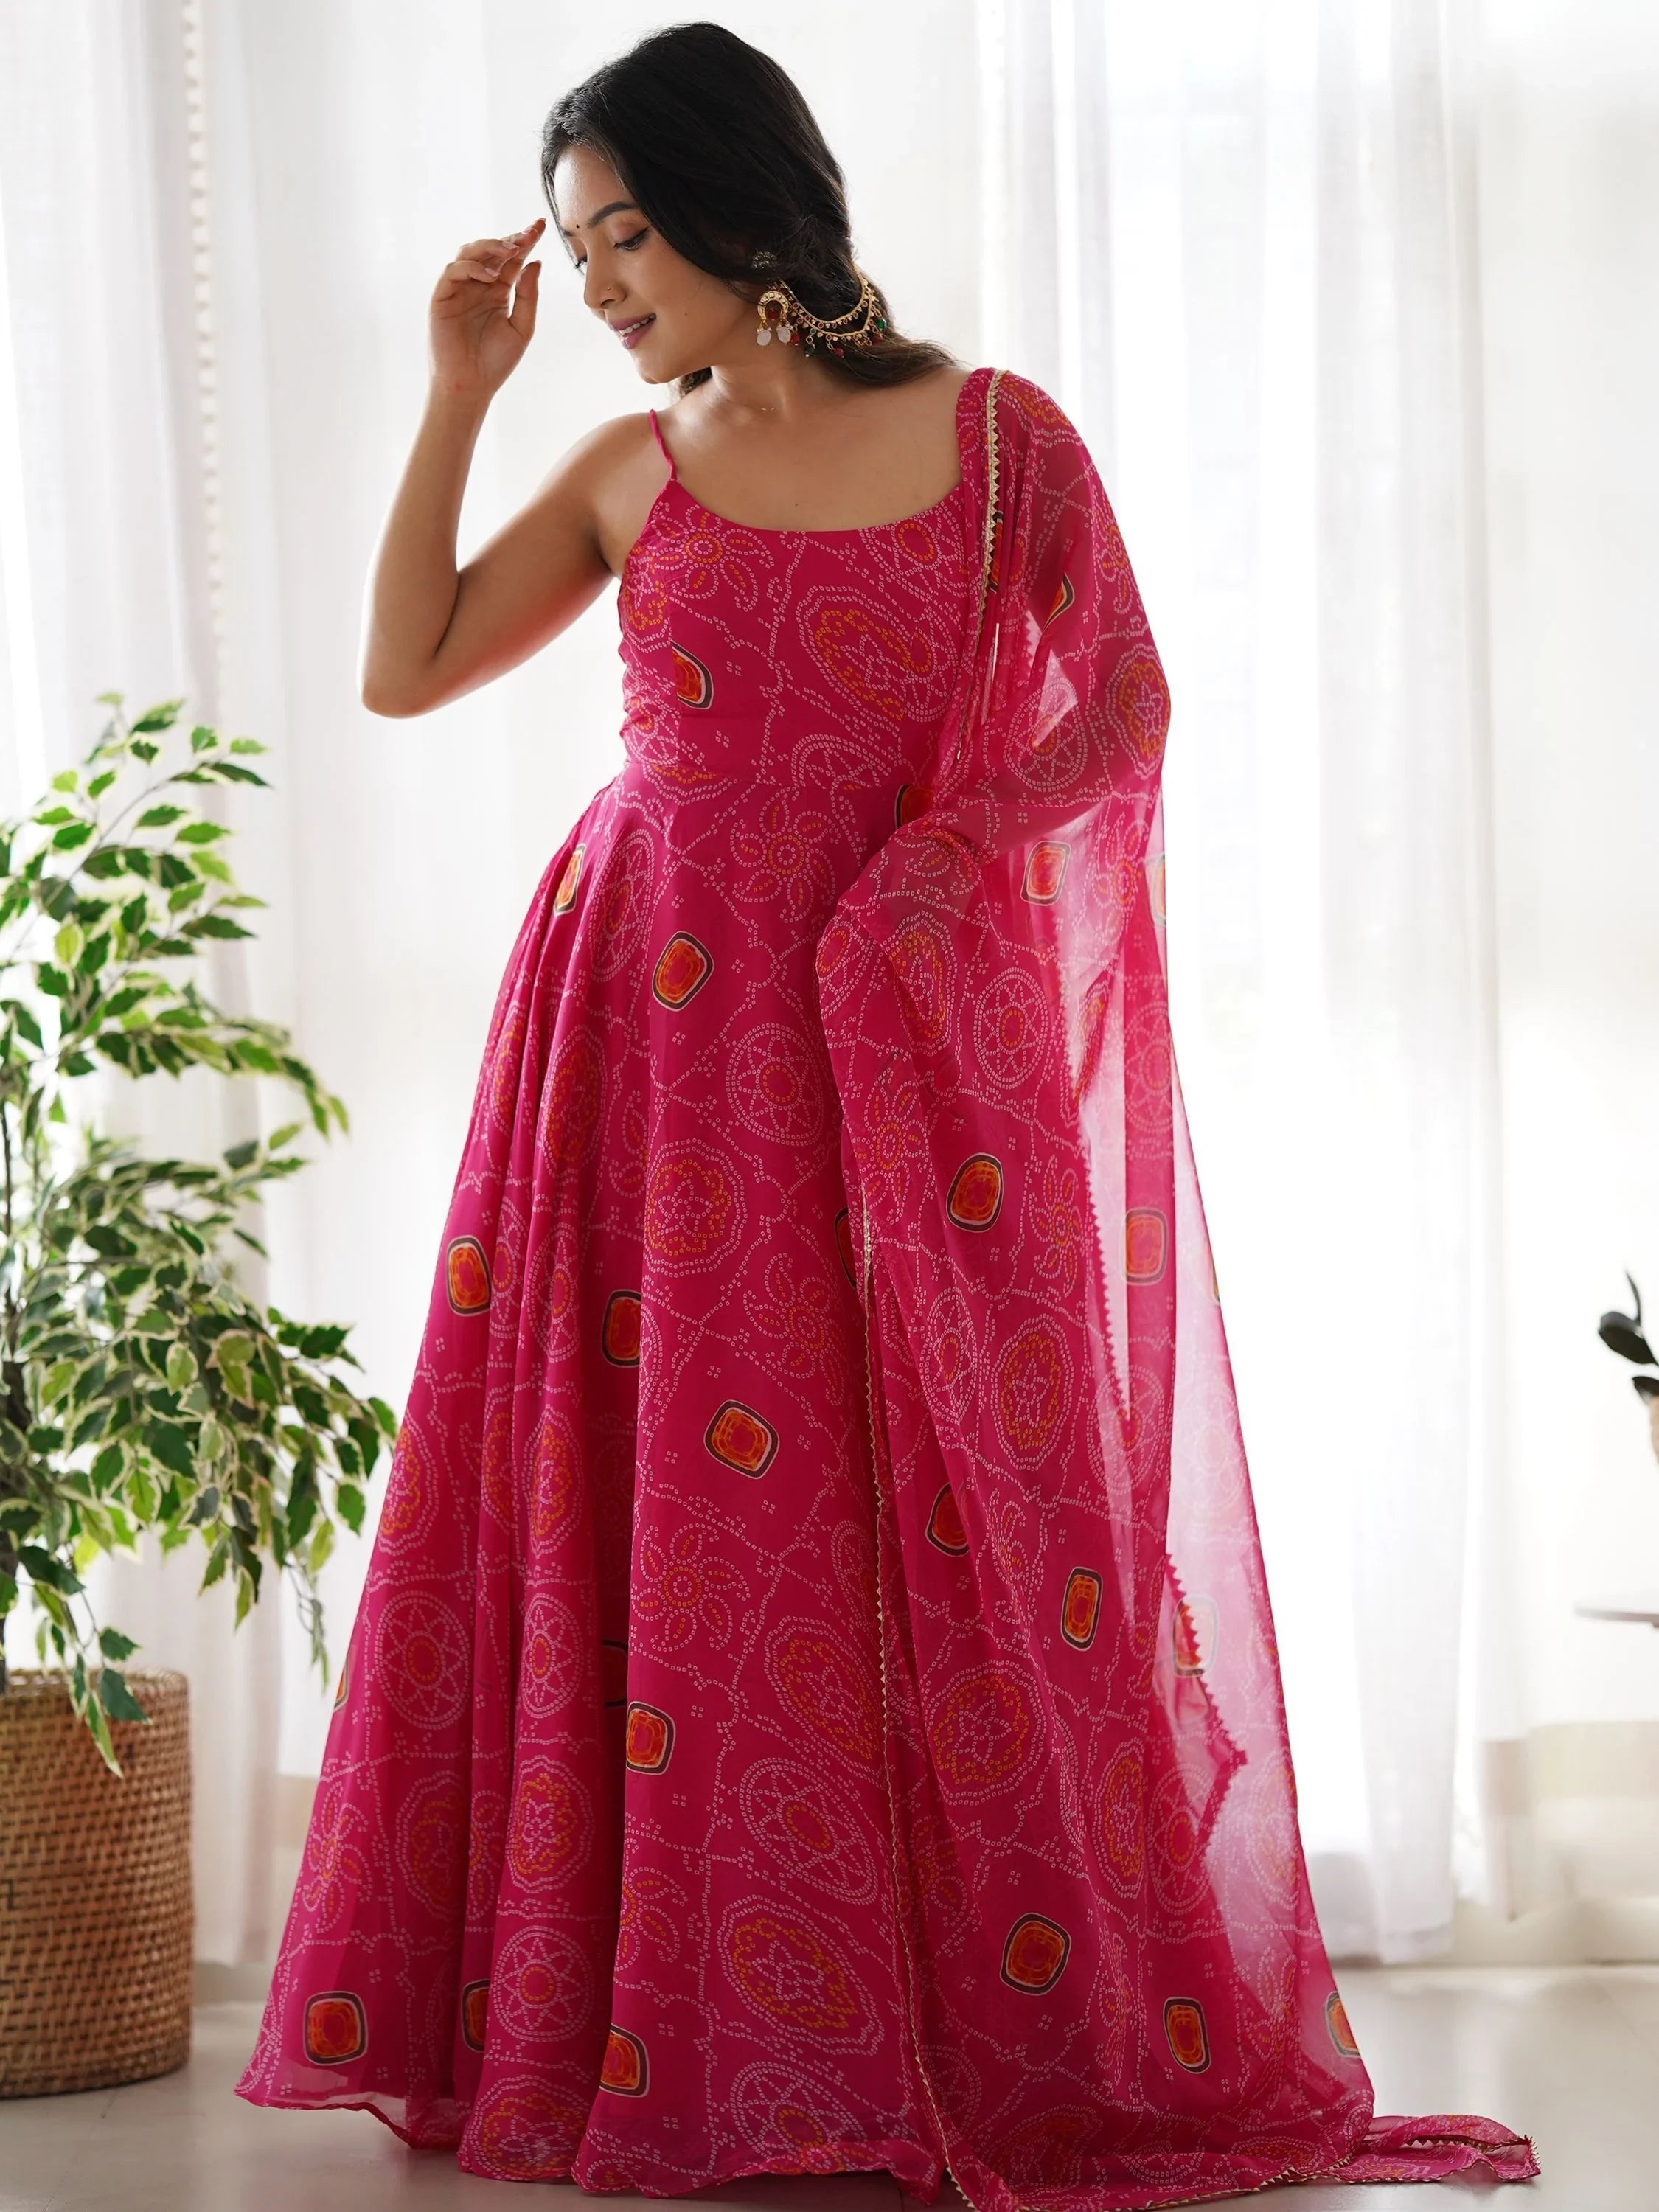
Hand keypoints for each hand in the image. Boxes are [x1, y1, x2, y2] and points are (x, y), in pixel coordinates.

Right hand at [428, 216, 545, 401]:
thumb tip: (535, 262)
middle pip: (493, 251)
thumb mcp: (522, 328)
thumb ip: (529, 296)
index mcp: (499, 292)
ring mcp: (460, 289)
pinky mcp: (442, 296)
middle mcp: (479, 286)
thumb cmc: (496, 363)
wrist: (470, 386)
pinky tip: (489, 276)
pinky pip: (453, 270)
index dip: (526, 240)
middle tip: (529, 234)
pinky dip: (471, 267)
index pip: (513, 260)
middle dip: (511, 239)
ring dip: (490, 247)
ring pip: (470, 252)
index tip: (541, 225)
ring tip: (510, 250)